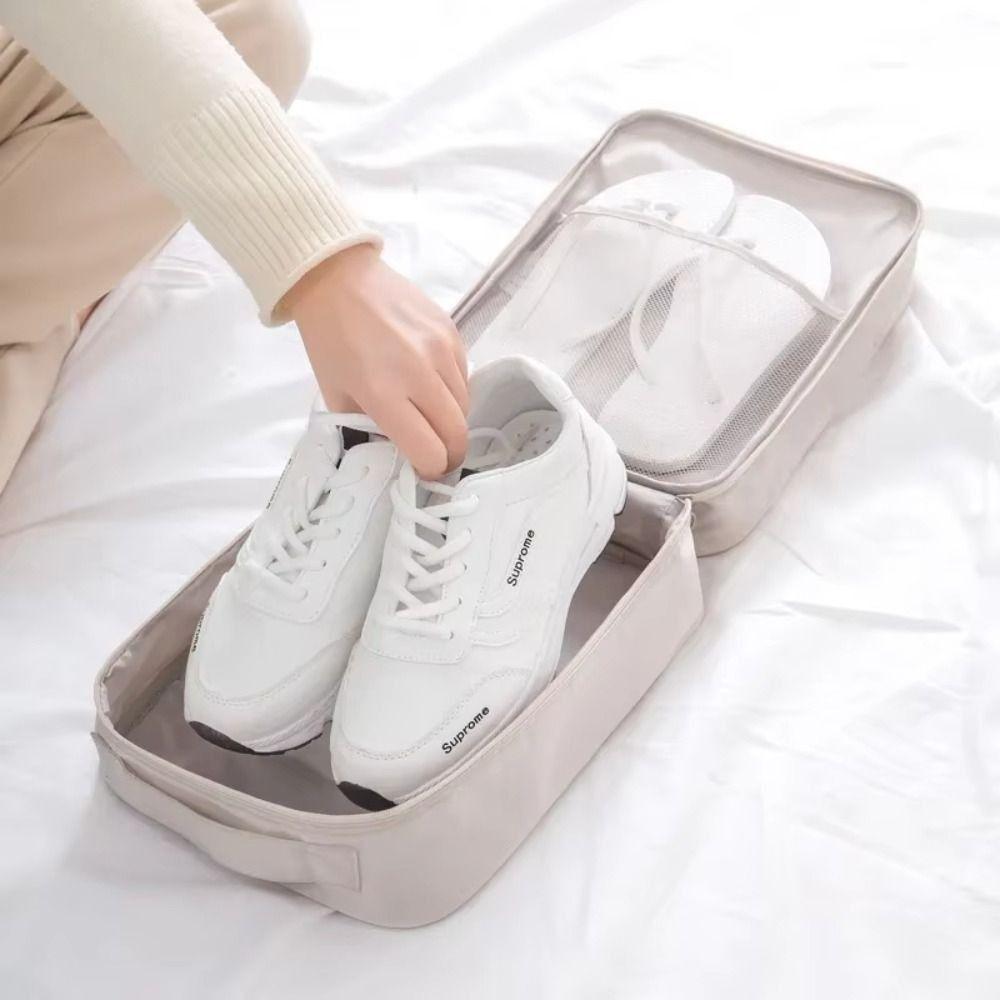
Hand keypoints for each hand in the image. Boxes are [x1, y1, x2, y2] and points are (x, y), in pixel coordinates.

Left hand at [283, 245, 468, 478]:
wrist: (338, 279)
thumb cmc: (330, 340)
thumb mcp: (336, 394)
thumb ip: (367, 426)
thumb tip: (397, 450)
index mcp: (383, 393)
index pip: (428, 450)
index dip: (430, 469)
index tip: (424, 470)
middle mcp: (418, 374)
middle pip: (456, 433)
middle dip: (450, 453)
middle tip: (439, 456)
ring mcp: (440, 350)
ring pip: (464, 406)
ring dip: (452, 420)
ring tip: (433, 418)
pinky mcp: (452, 331)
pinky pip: (465, 377)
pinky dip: (454, 390)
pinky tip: (433, 385)